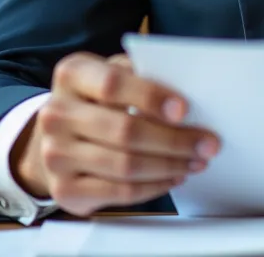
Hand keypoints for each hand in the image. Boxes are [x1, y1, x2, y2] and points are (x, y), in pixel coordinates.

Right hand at [10, 52, 220, 216]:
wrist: (55, 136)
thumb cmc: (97, 97)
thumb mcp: (111, 72)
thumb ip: (142, 75)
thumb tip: (187, 94)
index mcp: (72, 74)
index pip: (113, 84)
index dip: (151, 97)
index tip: (184, 109)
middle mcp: (57, 114)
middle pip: (125, 131)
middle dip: (175, 139)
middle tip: (208, 143)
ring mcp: (56, 155)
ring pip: (126, 165)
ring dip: (170, 165)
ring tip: (196, 161)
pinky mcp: (65, 189)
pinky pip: (119, 192)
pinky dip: (154, 186)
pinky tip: (173, 176)